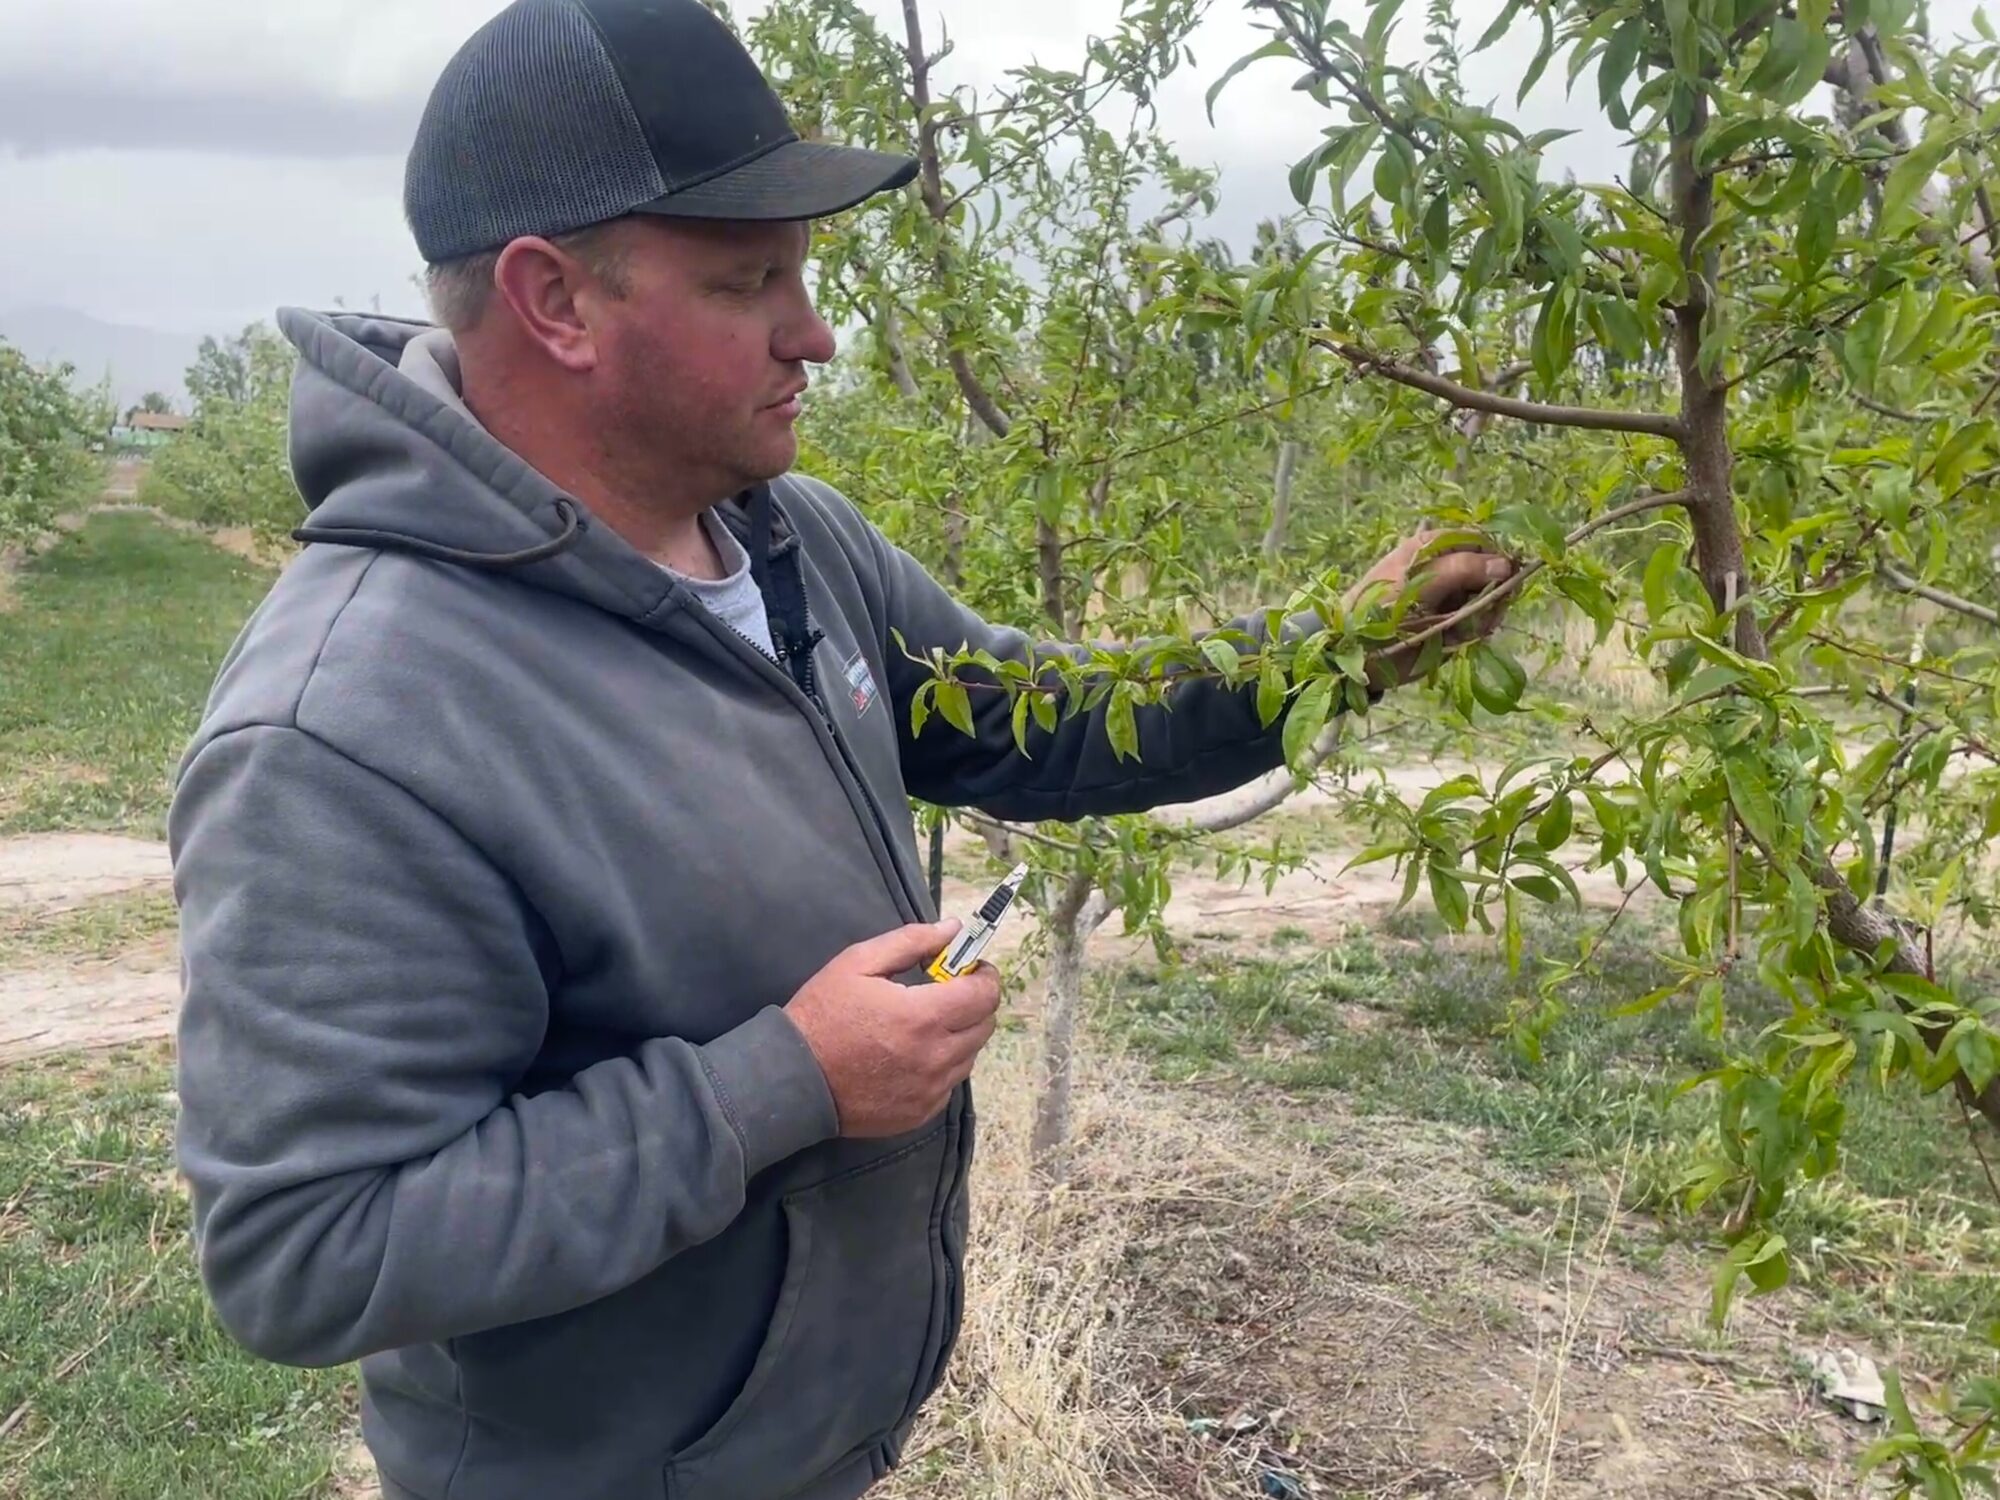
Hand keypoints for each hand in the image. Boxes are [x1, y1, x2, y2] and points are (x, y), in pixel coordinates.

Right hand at [785, 920, 1001, 1138]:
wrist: (794, 1077)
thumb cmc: (823, 1014)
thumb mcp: (858, 962)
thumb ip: (910, 941)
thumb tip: (952, 929)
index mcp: (923, 1016)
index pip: (984, 994)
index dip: (985, 976)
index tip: (972, 968)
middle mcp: (936, 1056)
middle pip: (985, 1025)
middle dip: (975, 1002)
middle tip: (949, 992)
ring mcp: (931, 1089)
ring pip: (971, 1054)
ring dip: (961, 1034)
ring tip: (928, 1023)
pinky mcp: (921, 1111)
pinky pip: (951, 1082)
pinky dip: (943, 1064)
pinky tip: (915, 1054)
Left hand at [1344, 529, 1517, 689]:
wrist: (1354, 650)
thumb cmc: (1379, 607)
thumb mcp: (1421, 581)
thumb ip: (1463, 569)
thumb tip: (1505, 564)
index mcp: (1437, 546)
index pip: (1483, 543)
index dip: (1497, 560)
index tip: (1502, 580)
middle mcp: (1448, 568)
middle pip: (1493, 573)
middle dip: (1493, 593)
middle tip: (1481, 610)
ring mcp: (1452, 597)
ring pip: (1491, 601)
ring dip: (1484, 616)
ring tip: (1460, 628)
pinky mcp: (1453, 625)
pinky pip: (1480, 625)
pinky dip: (1474, 633)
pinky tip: (1457, 639)